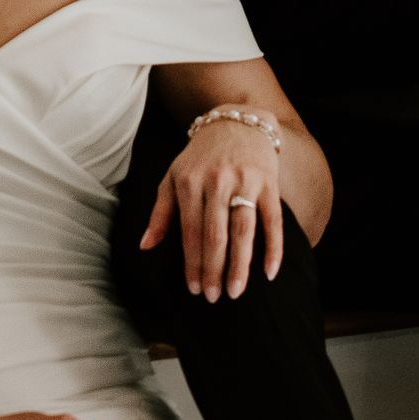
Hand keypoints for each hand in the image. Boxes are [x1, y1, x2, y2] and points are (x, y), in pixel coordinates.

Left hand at [138, 117, 284, 301]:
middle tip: (214, 298)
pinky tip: (269, 272)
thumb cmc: (200, 156)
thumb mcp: (173, 176)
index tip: (194, 288)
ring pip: (243, 230)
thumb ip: (161, 212)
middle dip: (214, 270)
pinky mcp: (269, 183)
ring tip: (236, 291)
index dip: (192, 263)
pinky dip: (273, 247)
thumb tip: (145, 247)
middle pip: (215, 235)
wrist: (237, 121)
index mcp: (190, 183)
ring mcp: (245, 182)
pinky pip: (273, 220)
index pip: (190, 231)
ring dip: (240, 265)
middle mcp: (217, 182)